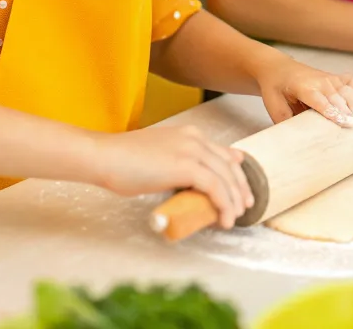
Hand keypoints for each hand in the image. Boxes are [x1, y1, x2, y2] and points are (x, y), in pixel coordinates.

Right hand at [90, 124, 251, 228]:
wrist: (106, 156)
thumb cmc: (124, 160)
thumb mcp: (159, 156)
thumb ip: (177, 162)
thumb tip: (189, 181)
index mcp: (189, 134)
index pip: (222, 152)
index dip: (236, 171)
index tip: (240, 188)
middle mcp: (195, 138)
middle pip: (229, 165)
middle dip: (240, 187)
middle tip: (245, 206)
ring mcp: (191, 150)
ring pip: (225, 177)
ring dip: (234, 200)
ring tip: (234, 218)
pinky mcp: (186, 166)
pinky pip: (215, 187)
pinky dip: (223, 204)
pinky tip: (224, 218)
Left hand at [254, 56, 352, 126]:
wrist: (279, 69)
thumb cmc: (276, 90)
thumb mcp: (274, 107)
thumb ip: (285, 123)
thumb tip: (296, 145)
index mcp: (301, 87)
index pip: (317, 98)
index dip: (330, 109)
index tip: (342, 121)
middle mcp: (318, 81)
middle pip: (337, 95)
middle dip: (348, 109)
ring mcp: (329, 78)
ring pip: (348, 87)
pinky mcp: (337, 78)